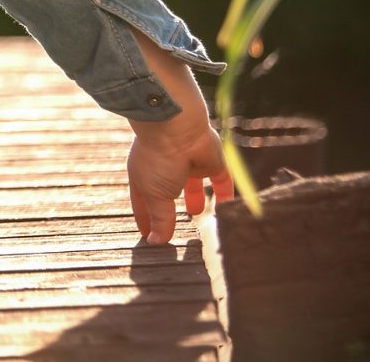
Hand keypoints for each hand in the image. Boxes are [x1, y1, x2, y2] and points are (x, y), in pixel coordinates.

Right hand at [126, 115, 234, 244]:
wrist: (176, 128)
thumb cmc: (157, 159)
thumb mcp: (154, 196)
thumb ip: (160, 219)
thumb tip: (156, 242)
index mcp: (144, 176)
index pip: (143, 203)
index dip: (145, 219)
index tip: (147, 236)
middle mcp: (165, 170)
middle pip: (167, 193)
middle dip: (169, 208)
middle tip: (171, 226)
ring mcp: (188, 164)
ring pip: (192, 184)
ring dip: (195, 197)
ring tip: (197, 212)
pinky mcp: (212, 161)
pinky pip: (221, 179)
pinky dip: (224, 192)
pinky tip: (227, 206)